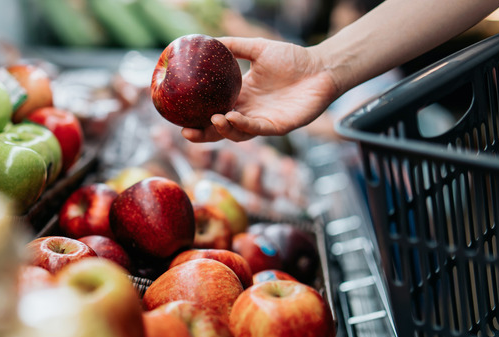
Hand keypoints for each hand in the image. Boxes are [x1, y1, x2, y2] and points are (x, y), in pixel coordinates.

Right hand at [182, 37, 339, 142]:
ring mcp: (262, 122)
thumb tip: (207, 40)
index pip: (213, 112)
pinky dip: (243, 125)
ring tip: (214, 118)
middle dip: (202, 135)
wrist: (321, 66)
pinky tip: (232, 116)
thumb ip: (234, 46)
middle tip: (186, 132)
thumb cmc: (292, 58)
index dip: (196, 117)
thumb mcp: (257, 48)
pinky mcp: (278, 127)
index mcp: (241, 97)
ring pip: (237, 133)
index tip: (178, 116)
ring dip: (223, 129)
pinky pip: (256, 129)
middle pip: (219, 130)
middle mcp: (248, 113)